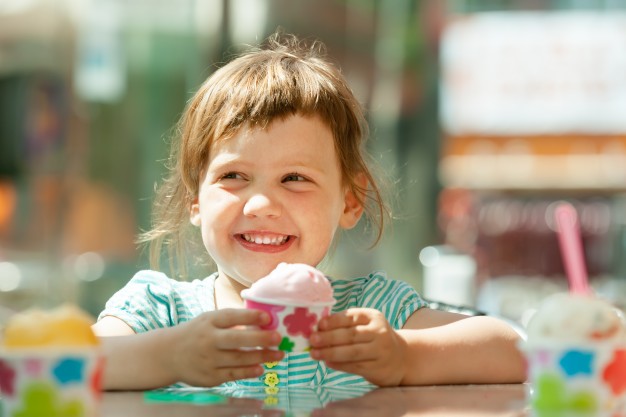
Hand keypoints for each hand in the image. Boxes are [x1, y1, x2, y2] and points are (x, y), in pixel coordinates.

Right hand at [167, 308, 283, 386]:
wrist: (169, 354)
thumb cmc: (198, 333)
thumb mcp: (209, 320)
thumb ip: (231, 321)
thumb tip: (263, 322)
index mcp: (209, 321)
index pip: (231, 317)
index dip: (250, 317)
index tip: (268, 318)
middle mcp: (208, 340)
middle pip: (236, 339)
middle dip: (259, 339)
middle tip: (278, 338)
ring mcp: (208, 360)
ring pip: (239, 359)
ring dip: (261, 357)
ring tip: (278, 355)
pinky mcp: (209, 377)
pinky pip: (233, 374)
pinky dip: (249, 372)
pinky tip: (262, 369)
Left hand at [309, 308, 406, 386]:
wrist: (400, 358)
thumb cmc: (374, 338)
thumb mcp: (366, 324)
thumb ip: (345, 324)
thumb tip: (318, 327)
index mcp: (373, 317)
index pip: (351, 317)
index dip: (334, 321)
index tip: (318, 325)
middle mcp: (379, 332)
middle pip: (351, 335)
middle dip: (329, 338)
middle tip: (313, 340)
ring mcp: (380, 351)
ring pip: (352, 352)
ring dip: (331, 353)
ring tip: (315, 353)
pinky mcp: (377, 368)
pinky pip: (355, 366)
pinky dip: (339, 365)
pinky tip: (327, 363)